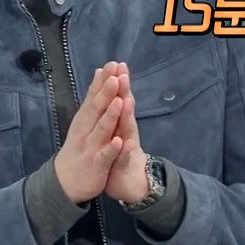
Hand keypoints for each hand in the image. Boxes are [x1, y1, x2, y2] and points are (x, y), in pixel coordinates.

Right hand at [53, 62, 126, 203]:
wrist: (65, 181)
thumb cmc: (79, 145)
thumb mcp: (83, 119)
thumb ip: (93, 97)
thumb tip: (99, 71)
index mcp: (84, 118)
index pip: (93, 95)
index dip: (103, 80)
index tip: (112, 64)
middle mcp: (85, 129)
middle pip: (97, 109)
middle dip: (107, 93)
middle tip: (116, 76)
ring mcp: (90, 147)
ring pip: (101, 130)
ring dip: (110, 116)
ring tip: (119, 102)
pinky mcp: (96, 165)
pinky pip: (105, 156)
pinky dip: (112, 148)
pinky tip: (120, 141)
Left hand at [104, 64, 150, 204]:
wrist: (130, 181)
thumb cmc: (120, 150)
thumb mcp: (116, 127)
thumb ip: (116, 107)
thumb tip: (114, 84)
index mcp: (119, 120)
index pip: (118, 97)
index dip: (117, 81)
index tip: (115, 63)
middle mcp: (126, 129)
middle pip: (126, 108)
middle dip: (124, 91)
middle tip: (123, 74)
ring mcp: (128, 146)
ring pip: (128, 129)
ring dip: (127, 115)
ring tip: (126, 100)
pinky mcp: (126, 163)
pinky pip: (126, 156)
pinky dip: (126, 149)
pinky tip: (126, 142)